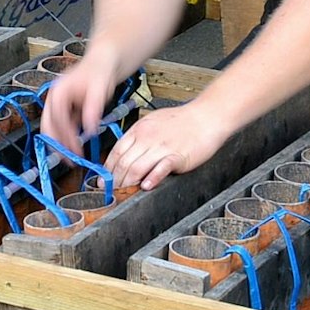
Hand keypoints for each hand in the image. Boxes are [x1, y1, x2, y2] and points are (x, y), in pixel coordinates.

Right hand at [40, 46, 122, 151]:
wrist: (103, 62)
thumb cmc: (100, 72)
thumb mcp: (99, 90)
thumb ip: (93, 109)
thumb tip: (89, 130)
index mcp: (59, 93)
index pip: (58, 120)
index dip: (66, 137)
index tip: (75, 150)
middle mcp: (54, 99)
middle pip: (48, 126)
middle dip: (56, 145)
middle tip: (67, 160)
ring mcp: (57, 104)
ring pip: (52, 128)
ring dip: (59, 143)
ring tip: (69, 157)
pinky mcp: (64, 109)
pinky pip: (61, 127)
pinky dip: (65, 138)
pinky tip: (74, 146)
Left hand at [103, 103, 231, 190]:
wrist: (205, 117)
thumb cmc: (182, 121)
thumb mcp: (153, 122)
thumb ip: (139, 137)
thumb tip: (125, 153)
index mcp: (140, 129)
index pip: (116, 151)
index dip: (107, 168)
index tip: (103, 180)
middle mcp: (148, 138)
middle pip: (124, 162)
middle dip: (114, 180)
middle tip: (110, 191)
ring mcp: (162, 147)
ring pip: (137, 167)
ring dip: (128, 182)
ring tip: (124, 192)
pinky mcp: (177, 156)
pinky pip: (161, 168)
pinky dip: (152, 178)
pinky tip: (146, 186)